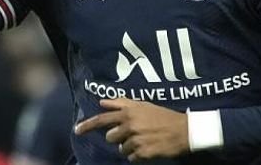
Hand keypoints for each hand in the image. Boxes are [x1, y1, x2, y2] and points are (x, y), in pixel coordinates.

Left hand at [75, 98, 189, 161]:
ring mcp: (135, 140)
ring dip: (129, 147)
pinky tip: (148, 147)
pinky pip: (131, 158)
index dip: (87, 125)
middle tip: (133, 133)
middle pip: (110, 137)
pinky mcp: (141, 153)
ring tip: (143, 140)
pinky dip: (137, 155)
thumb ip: (122, 103)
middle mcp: (129, 126)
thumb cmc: (163, 116)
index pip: (102, 119)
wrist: (183, 131)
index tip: (76, 130)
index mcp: (128, 113)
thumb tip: (102, 102)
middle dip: (118, 137)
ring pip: (120, 149)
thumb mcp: (143, 105)